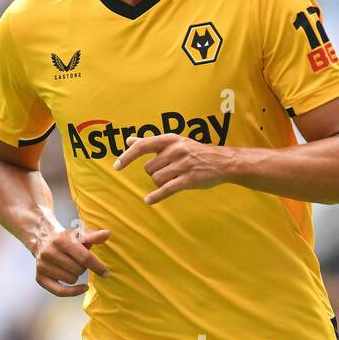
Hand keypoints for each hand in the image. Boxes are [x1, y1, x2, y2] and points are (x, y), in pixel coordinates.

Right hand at [32, 223, 110, 296]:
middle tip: (78, 261)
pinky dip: (73, 292)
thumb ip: (93, 236)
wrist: (42, 241)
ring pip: (71, 280)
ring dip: (75, 275)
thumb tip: (107, 234)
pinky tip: (83, 287)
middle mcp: (50, 253)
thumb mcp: (79, 235)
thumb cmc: (66, 239)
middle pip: (78, 270)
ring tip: (70, 266)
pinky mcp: (39, 278)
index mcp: (61, 240)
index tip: (106, 273)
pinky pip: (60, 292)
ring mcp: (43, 266)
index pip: (84, 258)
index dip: (97, 267)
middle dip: (83, 267)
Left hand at [114, 133, 236, 204]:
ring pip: (156, 179)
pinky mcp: (188, 179)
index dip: (127, 156)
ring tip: (174, 179)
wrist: (222, 162)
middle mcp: (175, 150)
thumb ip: (151, 142)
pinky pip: (166, 189)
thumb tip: (129, 140)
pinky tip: (148, 200)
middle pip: (149, 168)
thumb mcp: (175, 142)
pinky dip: (156, 196)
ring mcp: (182, 165)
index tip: (116, 166)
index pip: (143, 146)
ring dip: (160, 183)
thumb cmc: (196, 152)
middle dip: (154, 173)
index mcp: (171, 139)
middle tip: (169, 172)